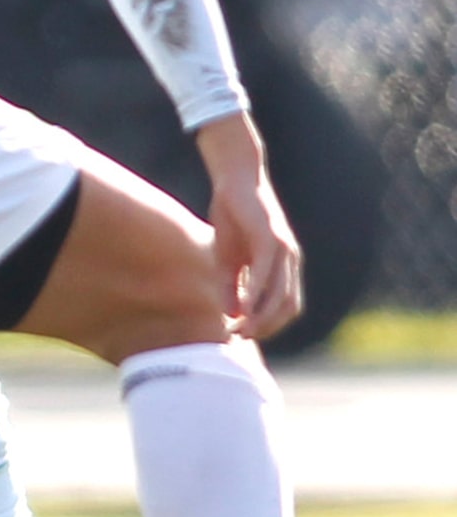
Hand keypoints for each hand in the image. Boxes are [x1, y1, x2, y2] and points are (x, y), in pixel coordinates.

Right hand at [195, 112, 302, 339]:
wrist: (236, 179)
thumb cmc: (232, 217)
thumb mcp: (228, 258)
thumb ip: (231, 286)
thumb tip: (232, 314)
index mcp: (283, 266)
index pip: (285, 307)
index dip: (267, 325)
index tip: (242, 335)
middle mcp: (290, 261)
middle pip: (287, 306)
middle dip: (265, 327)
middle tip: (239, 336)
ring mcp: (284, 250)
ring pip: (280, 294)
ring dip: (261, 316)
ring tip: (240, 328)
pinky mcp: (271, 238)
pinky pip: (266, 273)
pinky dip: (256, 293)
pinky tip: (243, 307)